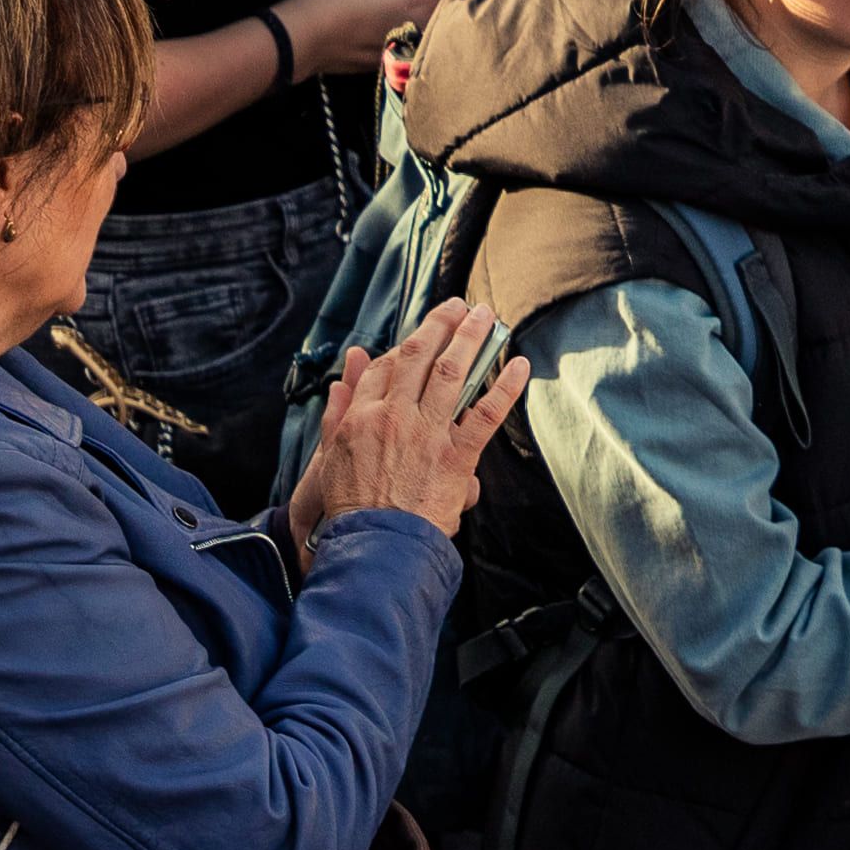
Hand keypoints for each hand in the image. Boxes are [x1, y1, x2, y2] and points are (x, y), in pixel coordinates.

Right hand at [287, 292, 525, 550]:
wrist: (373, 543)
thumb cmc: (352, 508)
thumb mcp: (329, 456)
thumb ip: (338, 415)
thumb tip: (343, 380)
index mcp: (360, 415)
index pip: (387, 367)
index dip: (407, 345)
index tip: (425, 331)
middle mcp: (392, 415)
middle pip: (418, 357)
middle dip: (441, 325)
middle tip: (460, 306)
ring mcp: (425, 433)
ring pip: (450, 372)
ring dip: (472, 339)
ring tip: (488, 316)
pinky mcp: (455, 456)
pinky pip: (486, 412)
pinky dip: (505, 387)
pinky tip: (520, 366)